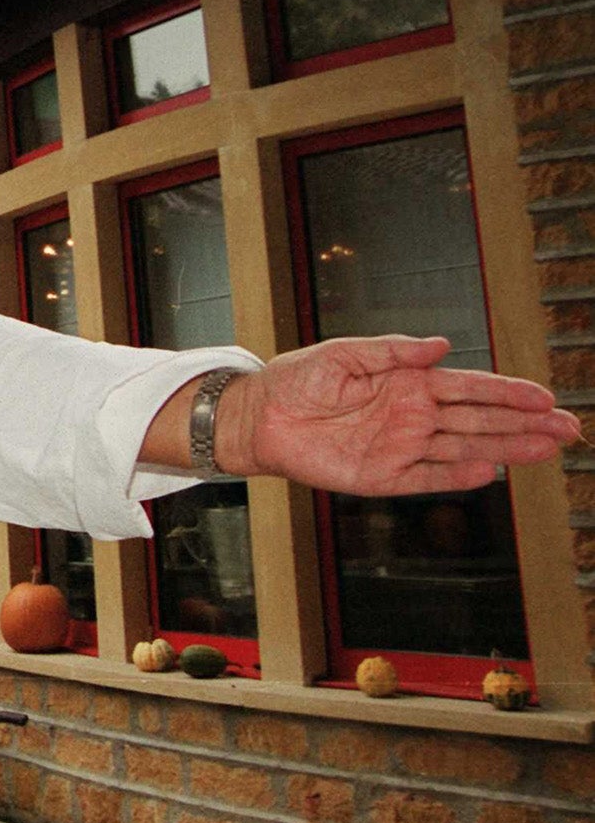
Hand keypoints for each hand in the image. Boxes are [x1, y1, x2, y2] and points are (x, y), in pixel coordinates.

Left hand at [218, 336, 580, 493]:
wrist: (259, 416)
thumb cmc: (296, 380)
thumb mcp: (342, 354)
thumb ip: (393, 351)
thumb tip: (439, 345)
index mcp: (407, 383)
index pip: (470, 387)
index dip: (508, 393)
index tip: (544, 397)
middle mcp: (413, 416)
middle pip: (480, 421)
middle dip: (524, 424)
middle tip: (568, 427)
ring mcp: (402, 447)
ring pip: (465, 450)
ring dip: (507, 449)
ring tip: (548, 448)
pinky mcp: (382, 476)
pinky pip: (428, 478)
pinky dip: (458, 477)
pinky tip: (490, 472)